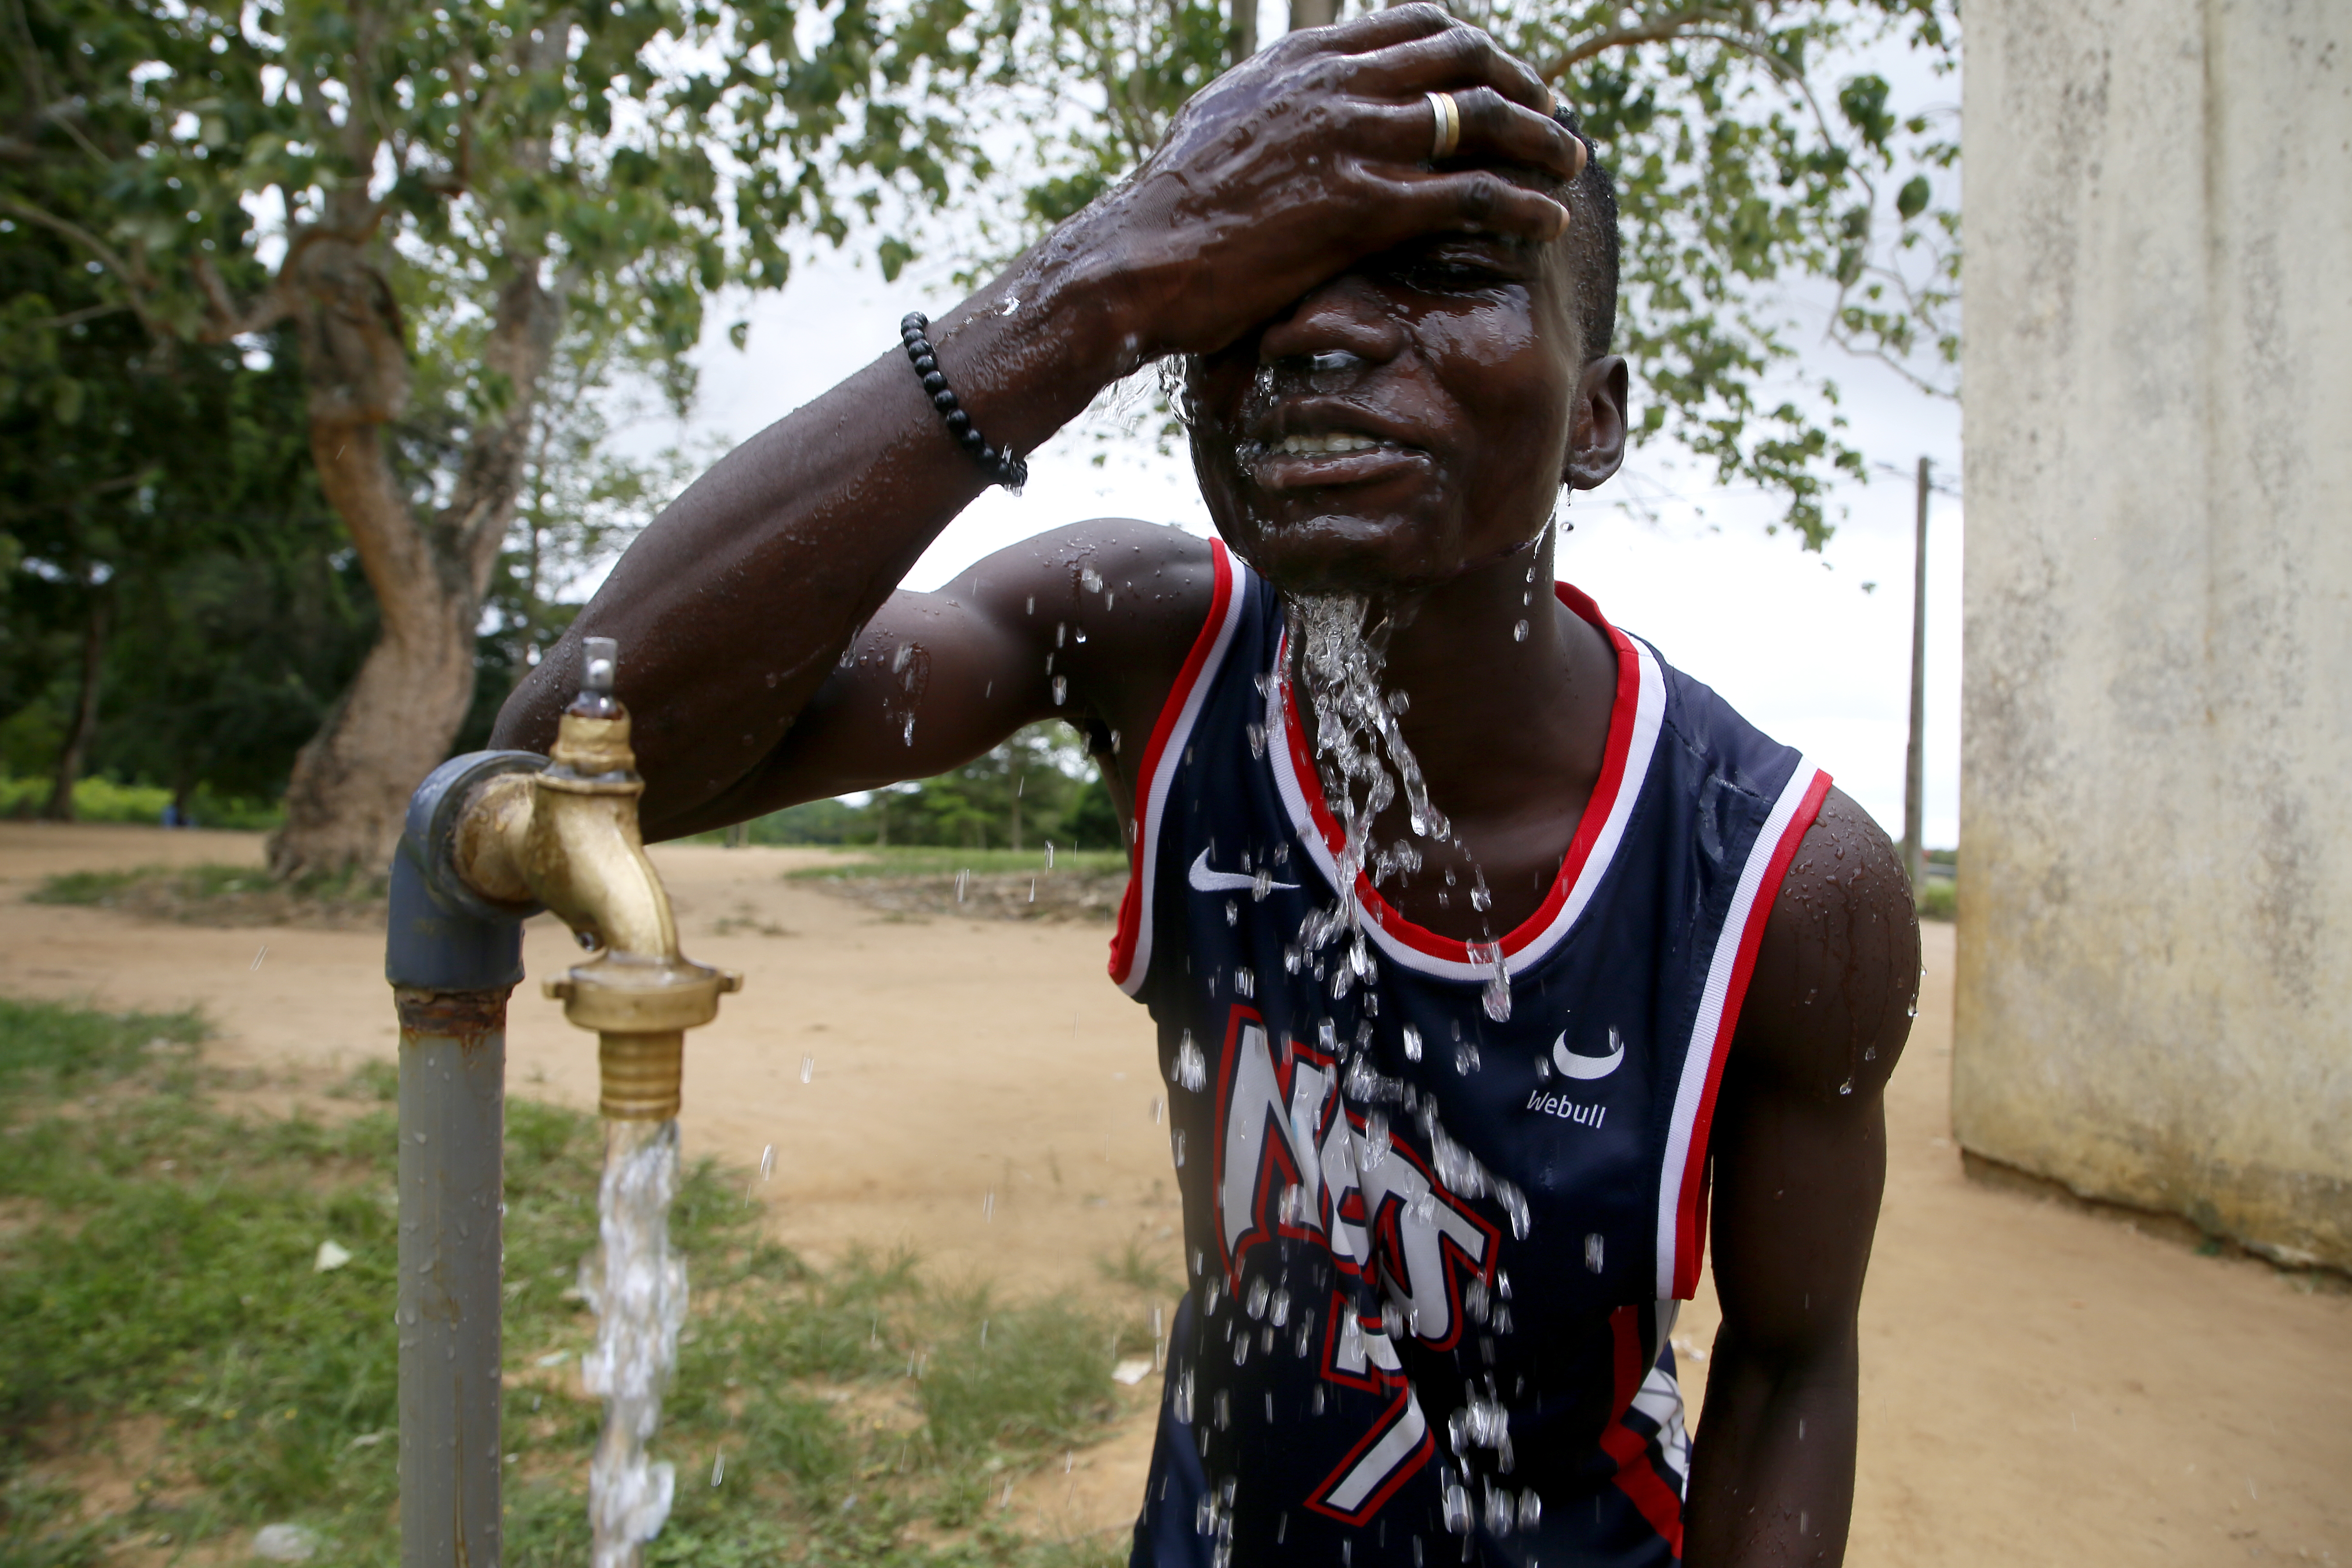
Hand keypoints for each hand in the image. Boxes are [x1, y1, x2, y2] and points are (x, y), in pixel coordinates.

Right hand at [1064, 4, 1587, 362]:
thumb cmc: (1173, 206)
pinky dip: (1523, 204)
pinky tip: (1549, 220)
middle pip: (1464, 58)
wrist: (1139, 256)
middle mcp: (1339, 84)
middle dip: (1521, 84)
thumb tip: (1299, 98)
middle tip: (1551, 116)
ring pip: (1483, 119)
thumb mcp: (1224, 121)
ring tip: (1571, 164)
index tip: (1501, 75)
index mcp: (1307, 58)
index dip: (1472, 47)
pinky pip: (1472, 195)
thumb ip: (1278, 100)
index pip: (1415, 24)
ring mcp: (1355, 140)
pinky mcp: (1364, 205)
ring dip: (1542, 140)